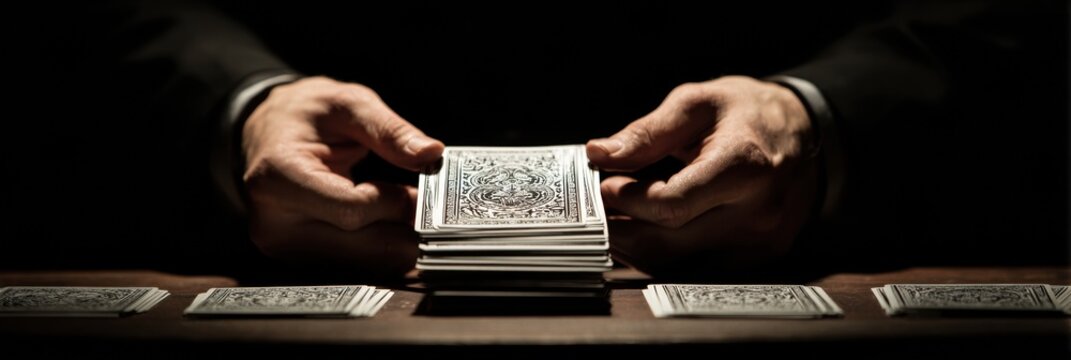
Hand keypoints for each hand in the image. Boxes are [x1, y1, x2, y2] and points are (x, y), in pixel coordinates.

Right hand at [242, 76, 442, 275]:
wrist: (267, 133)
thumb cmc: (304, 115)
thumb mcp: (348, 104)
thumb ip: (390, 130)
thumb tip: (431, 153)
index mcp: (279, 178)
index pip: (351, 210)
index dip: (394, 204)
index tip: (423, 192)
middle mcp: (274, 223)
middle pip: (359, 247)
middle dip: (404, 230)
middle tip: (434, 209)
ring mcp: (284, 248)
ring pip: (361, 263)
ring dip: (397, 243)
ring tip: (411, 211)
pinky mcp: (299, 260)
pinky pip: (353, 265)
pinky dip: (381, 248)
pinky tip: (391, 224)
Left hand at [587, 76, 818, 274]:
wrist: (808, 135)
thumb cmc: (748, 113)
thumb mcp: (698, 103)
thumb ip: (648, 132)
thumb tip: (600, 153)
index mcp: (745, 166)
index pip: (672, 204)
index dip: (628, 200)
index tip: (604, 185)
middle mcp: (757, 213)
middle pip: (670, 243)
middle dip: (622, 229)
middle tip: (596, 209)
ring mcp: (761, 243)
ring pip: (678, 265)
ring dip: (636, 248)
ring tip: (614, 221)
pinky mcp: (760, 259)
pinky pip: (696, 269)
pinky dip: (662, 255)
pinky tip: (643, 233)